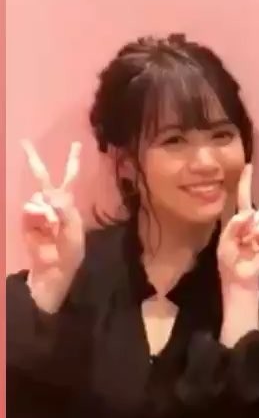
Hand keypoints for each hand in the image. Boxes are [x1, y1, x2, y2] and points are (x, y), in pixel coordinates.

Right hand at [21, 140, 83, 310]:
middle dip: (35, 162)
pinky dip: (35, 216)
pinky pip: (28, 211)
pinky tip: (43, 226)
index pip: (70, 180)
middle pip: (44, 179)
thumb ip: (65, 213)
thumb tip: (50, 194)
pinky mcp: (26, 223)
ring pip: (36, 198)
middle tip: (24, 143)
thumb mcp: (73, 235)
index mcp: (69, 207)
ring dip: (44, 210)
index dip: (72, 161)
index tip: (75, 144)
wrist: (53, 273)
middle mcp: (53, 206)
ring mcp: (38, 214)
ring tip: (51, 227)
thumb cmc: (69, 256)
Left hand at [217, 164, 258, 289]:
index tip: (249, 166)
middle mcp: (257, 223)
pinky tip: (254, 249)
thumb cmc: (229, 261)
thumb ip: (234, 226)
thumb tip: (250, 214)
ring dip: (248, 233)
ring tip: (243, 247)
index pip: (245, 197)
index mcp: (242, 220)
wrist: (238, 279)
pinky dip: (258, 239)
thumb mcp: (224, 241)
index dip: (246, 182)